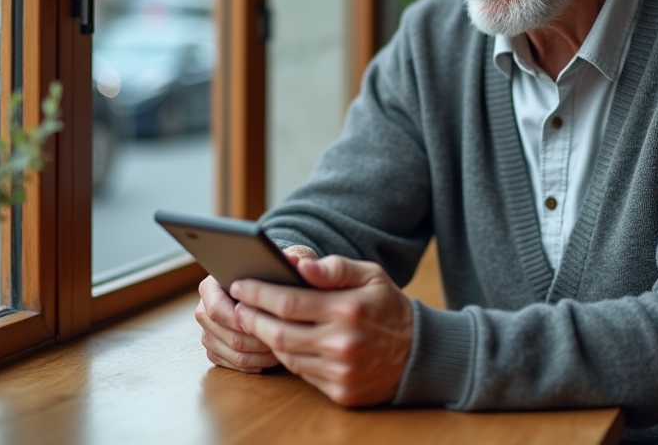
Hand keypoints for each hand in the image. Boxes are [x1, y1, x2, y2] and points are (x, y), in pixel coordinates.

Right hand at [195, 245, 318, 372]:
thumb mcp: (286, 260)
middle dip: (255, 340)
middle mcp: (204, 309)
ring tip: (282, 348)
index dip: (239, 319)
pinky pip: (232, 365)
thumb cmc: (277, 272)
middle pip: (224, 334)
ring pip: (231, 352)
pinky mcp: (216, 350)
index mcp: (211, 285)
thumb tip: (295, 262)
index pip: (215, 309)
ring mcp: (209, 332)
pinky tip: (272, 358)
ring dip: (258, 354)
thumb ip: (291, 259)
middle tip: (281, 338)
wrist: (269, 286)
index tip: (263, 320)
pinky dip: (254, 363)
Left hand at [232, 255, 413, 406]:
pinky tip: (281, 342)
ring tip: (253, 321)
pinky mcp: (341, 392)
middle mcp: (343, 344)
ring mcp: (341, 372)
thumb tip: (296, 264)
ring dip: (265, 338)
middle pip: (279, 332)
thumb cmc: (389, 307)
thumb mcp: (370, 275)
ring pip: (287, 355)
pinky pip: (301, 373)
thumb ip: (333, 268)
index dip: (258, 293)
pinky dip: (287, 356)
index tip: (240, 284)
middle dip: (251, 317)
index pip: (288, 302)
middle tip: (236, 305)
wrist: (420, 353)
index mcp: (348, 310)